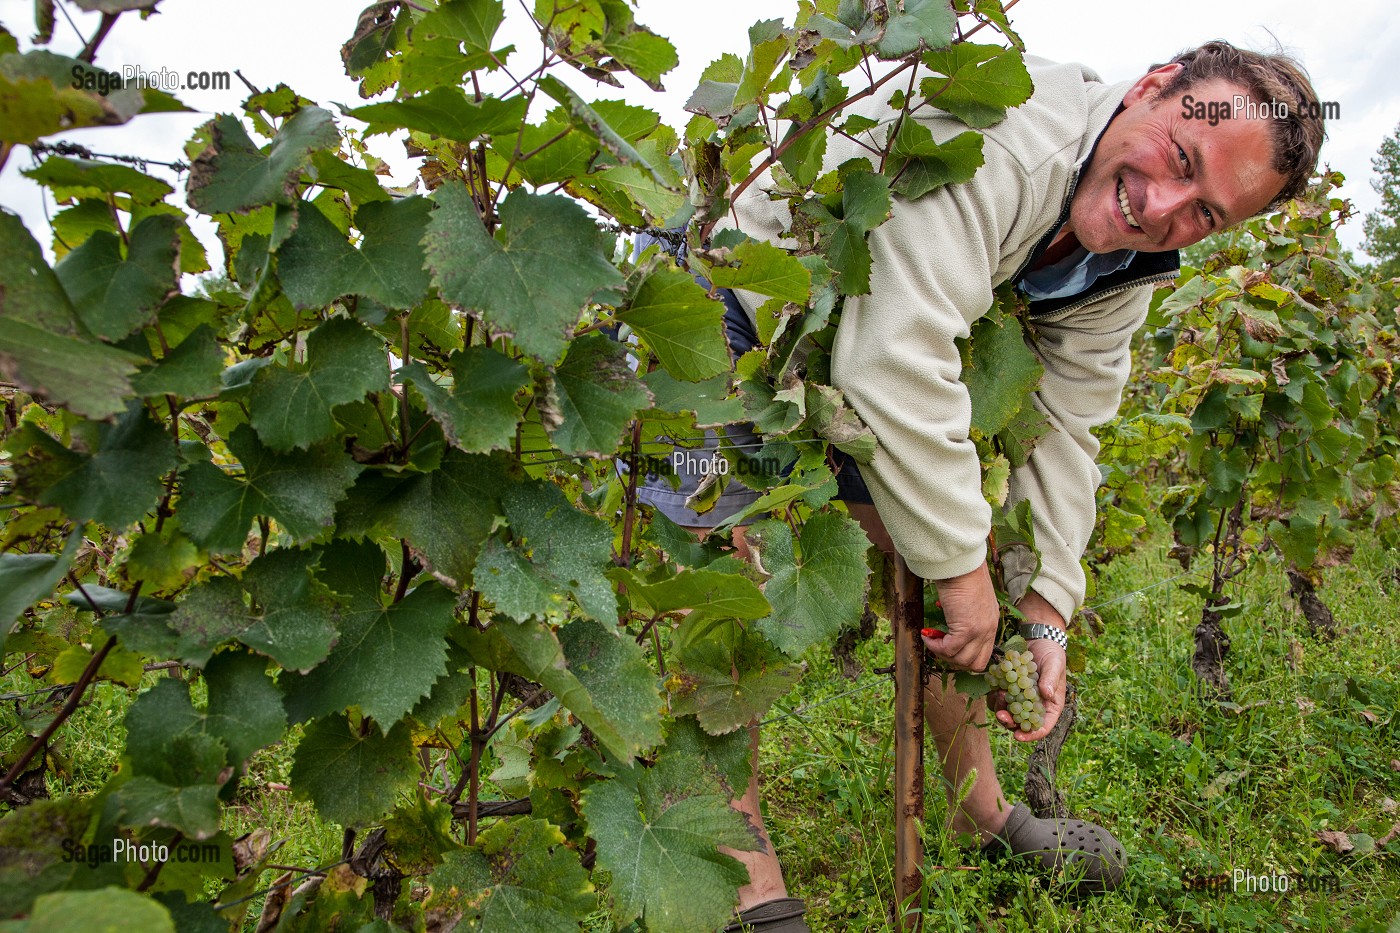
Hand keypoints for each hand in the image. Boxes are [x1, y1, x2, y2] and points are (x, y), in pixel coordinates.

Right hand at [923, 563, 997, 671]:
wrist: (960, 565)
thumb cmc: (962, 575)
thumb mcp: (969, 600)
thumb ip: (966, 614)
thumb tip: (950, 623)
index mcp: (991, 623)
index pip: (983, 654)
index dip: (964, 655)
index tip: (948, 645)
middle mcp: (989, 630)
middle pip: (975, 663)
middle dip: (954, 660)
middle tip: (939, 646)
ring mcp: (979, 631)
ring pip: (961, 660)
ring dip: (942, 653)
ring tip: (931, 638)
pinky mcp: (966, 630)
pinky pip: (949, 649)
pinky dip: (935, 646)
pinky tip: (926, 634)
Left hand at [990, 589, 1066, 741]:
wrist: (1039, 639)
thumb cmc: (1052, 653)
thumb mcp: (1054, 664)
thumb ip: (1050, 679)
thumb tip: (1047, 695)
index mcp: (1050, 705)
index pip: (1043, 727)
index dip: (1031, 735)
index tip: (1018, 736)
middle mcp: (1034, 705)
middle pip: (1021, 723)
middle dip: (1010, 723)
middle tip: (1001, 715)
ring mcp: (1020, 698)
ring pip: (1007, 713)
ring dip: (1000, 709)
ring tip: (999, 694)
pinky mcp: (1008, 688)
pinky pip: (998, 699)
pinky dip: (995, 695)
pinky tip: (995, 686)